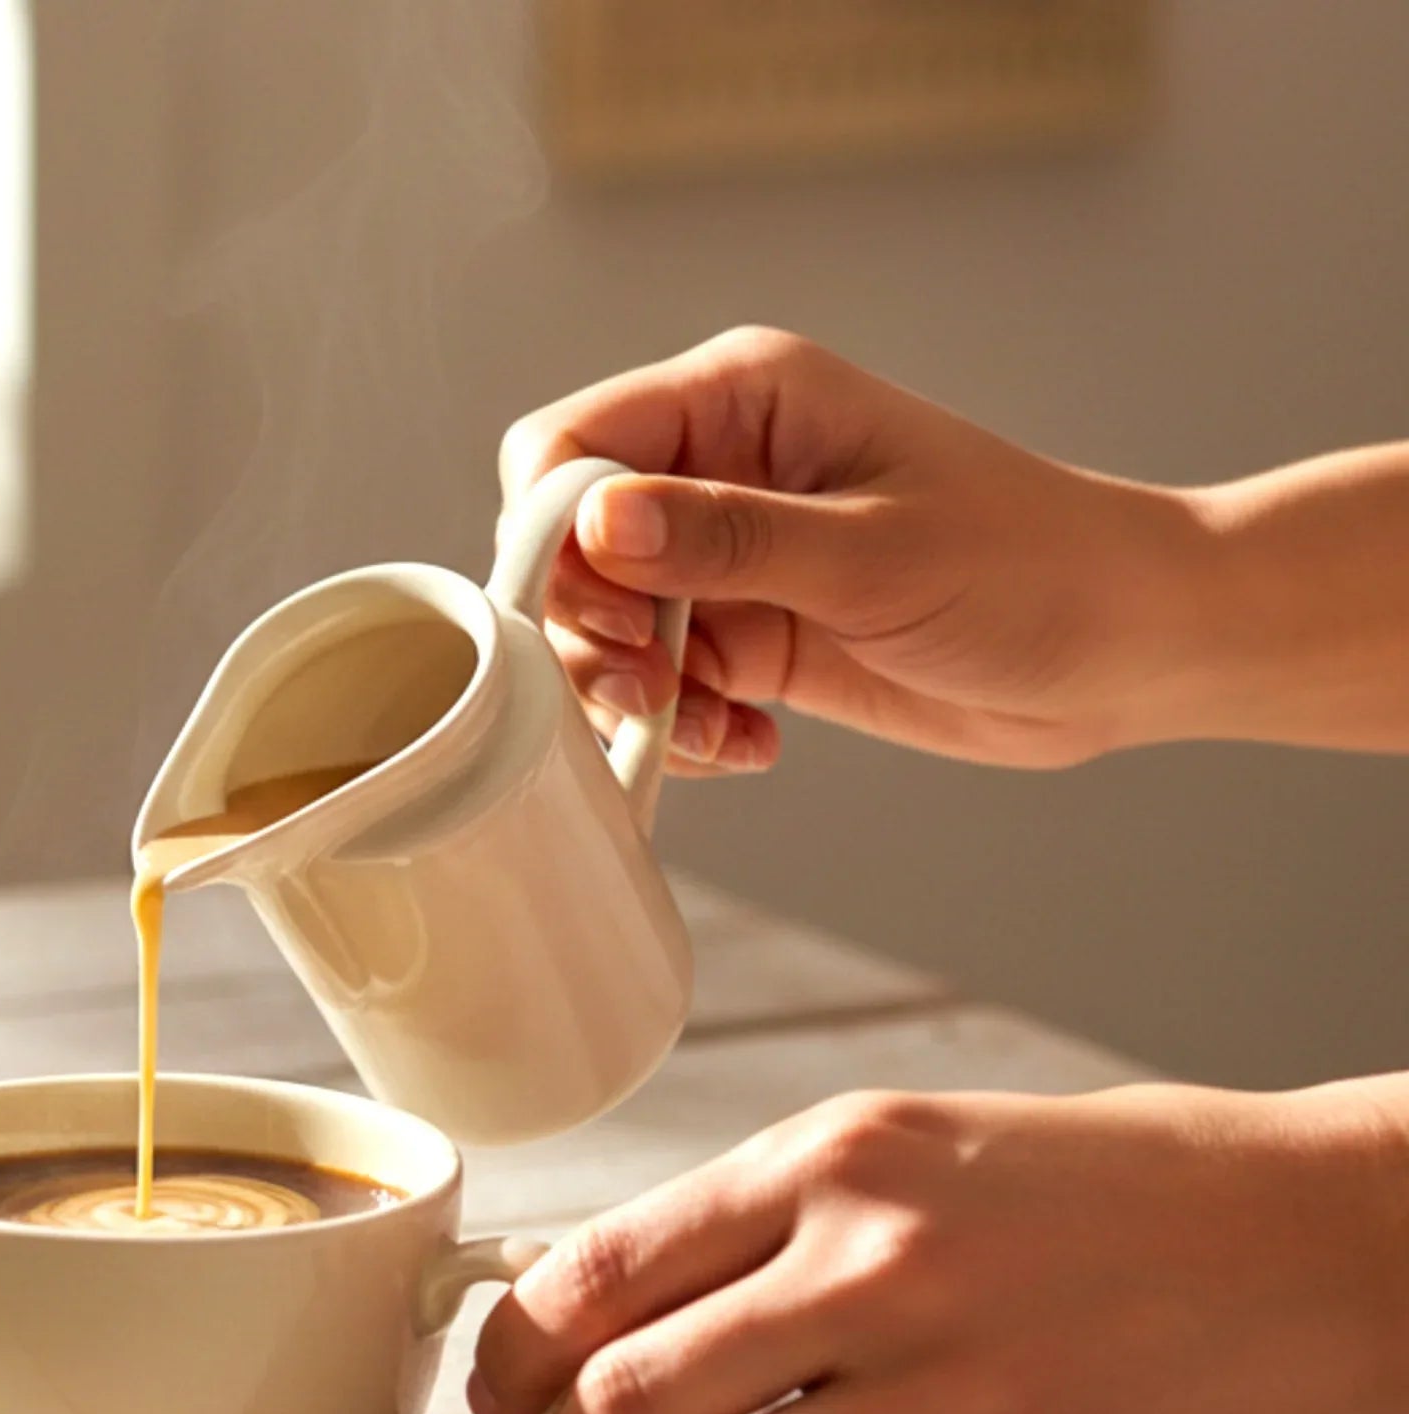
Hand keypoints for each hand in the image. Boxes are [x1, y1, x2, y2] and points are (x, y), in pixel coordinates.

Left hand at [468, 1081, 1408, 1413]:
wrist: (1285, 1235)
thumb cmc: (1073, 1185)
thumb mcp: (896, 1143)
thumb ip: (746, 1220)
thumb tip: (585, 1311)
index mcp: (829, 1158)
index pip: (596, 1269)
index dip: (514, 1351)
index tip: (498, 1391)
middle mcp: (874, 1265)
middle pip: (621, 1403)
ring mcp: (950, 1391)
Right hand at [498, 326, 1206, 773]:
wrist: (1127, 647)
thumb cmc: (1034, 567)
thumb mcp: (873, 554)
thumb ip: (726, 539)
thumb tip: (596, 525)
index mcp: (742, 401)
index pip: (572, 446)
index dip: (552, 534)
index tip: (596, 616)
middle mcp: (722, 471)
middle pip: (570, 545)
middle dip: (591, 629)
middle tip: (651, 687)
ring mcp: (735, 559)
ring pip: (608, 626)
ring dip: (634, 691)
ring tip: (706, 727)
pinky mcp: (755, 634)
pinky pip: (667, 683)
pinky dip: (685, 726)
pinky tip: (749, 745)